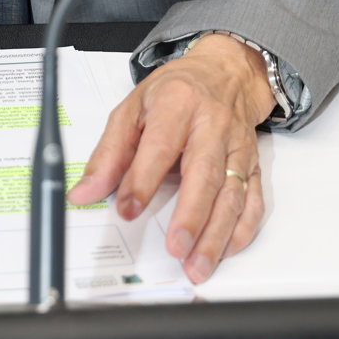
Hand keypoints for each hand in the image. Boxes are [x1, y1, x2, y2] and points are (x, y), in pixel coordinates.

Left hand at [67, 35, 273, 284]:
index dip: (143, 180)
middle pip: (204, 173)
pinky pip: (253, 199)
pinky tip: (226, 249)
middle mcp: (211, 125)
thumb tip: (85, 192)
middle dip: (191, 215)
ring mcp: (236, 146)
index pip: (160, 146)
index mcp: (177, 105)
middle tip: (176, 248)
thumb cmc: (175, 91)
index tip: (127, 210)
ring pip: (232, 192)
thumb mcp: (132, 108)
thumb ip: (109, 152)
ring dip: (217, 233)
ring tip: (197, 265)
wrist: (224, 73)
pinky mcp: (252, 164)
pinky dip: (243, 228)